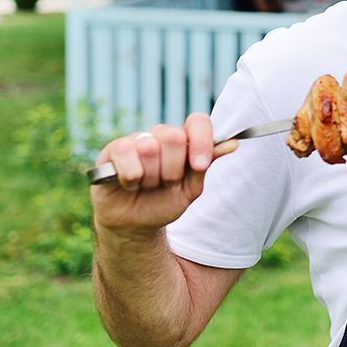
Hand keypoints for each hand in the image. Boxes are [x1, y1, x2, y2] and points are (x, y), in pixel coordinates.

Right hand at [90, 113, 237, 237]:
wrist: (134, 224)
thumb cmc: (163, 203)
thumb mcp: (190, 189)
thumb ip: (206, 164)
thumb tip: (232, 144)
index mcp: (184, 141)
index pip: (197, 121)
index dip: (201, 142)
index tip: (199, 166)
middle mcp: (161, 135)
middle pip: (174, 137)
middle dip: (172, 169)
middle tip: (165, 183)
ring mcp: (137, 140)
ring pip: (150, 148)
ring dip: (151, 177)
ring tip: (146, 185)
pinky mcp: (114, 148)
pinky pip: (126, 153)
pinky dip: (131, 177)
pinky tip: (129, 184)